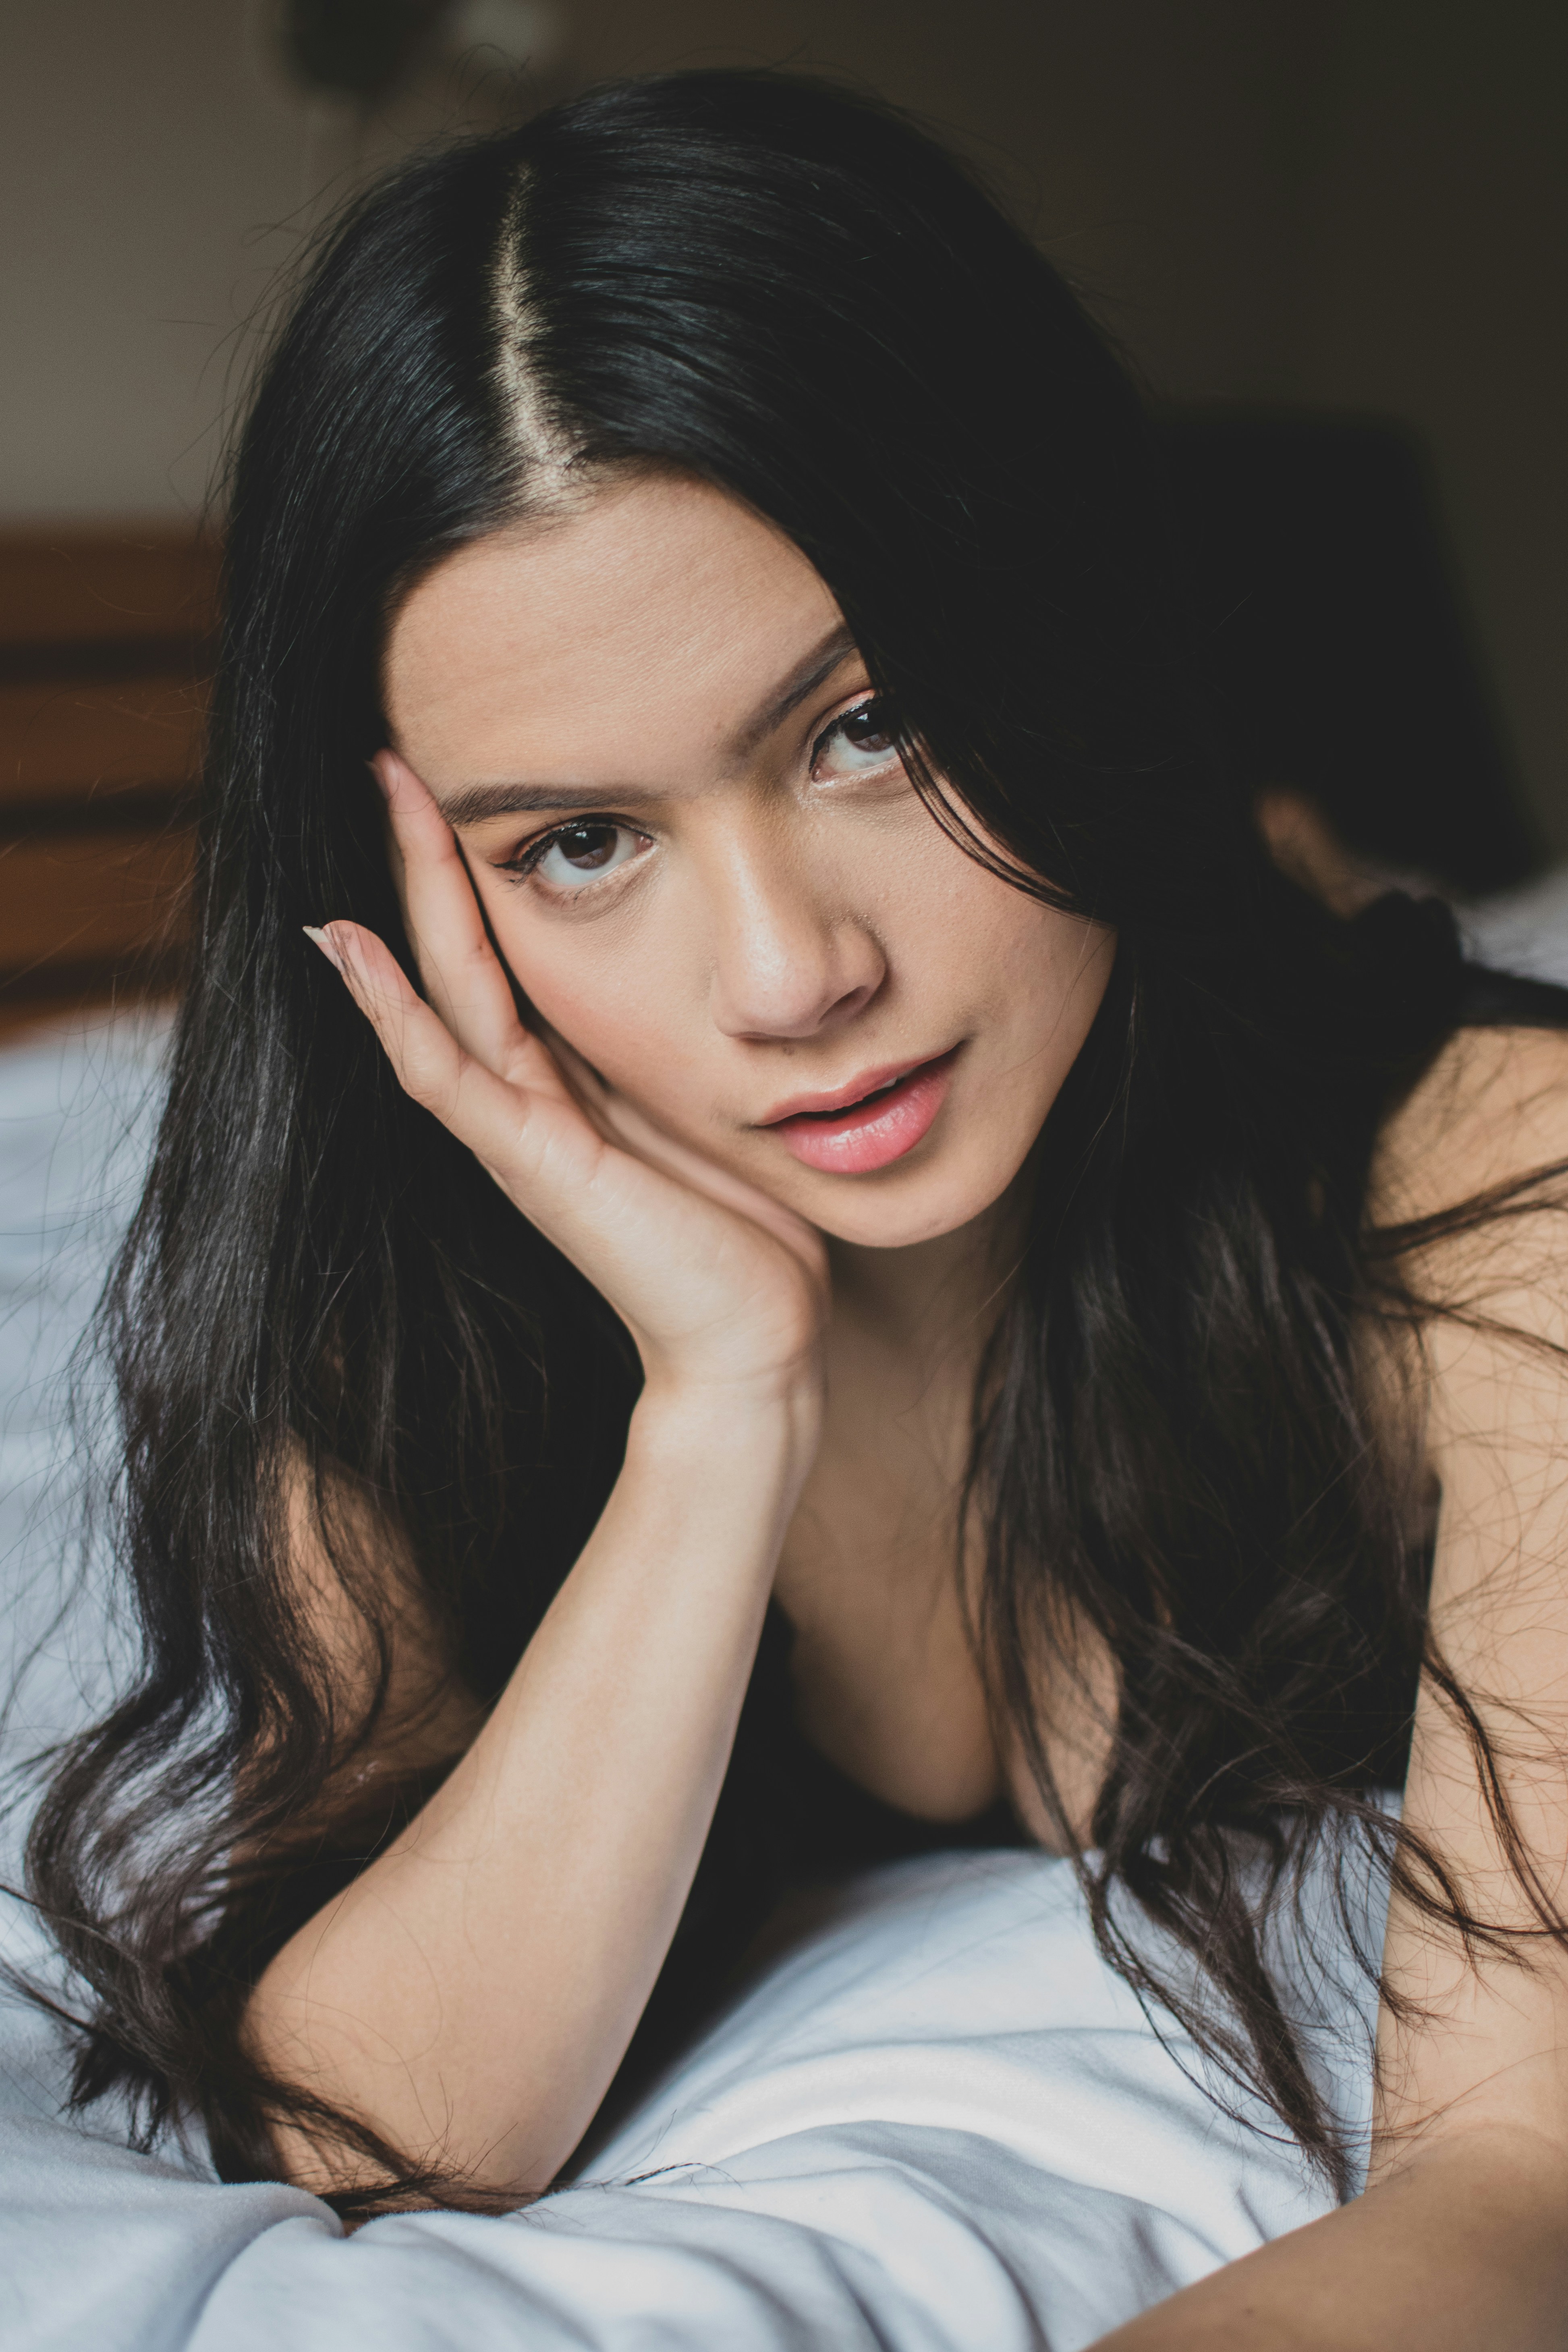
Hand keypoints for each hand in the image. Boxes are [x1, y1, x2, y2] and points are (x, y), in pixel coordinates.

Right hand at [306, 753, 828, 1422]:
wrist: (753, 1342)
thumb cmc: (745, 1233)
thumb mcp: (710, 1107)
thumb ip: (681, 1050)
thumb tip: (714, 978)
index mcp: (569, 1081)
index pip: (504, 955)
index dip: (476, 871)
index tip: (463, 782)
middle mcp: (528, 1098)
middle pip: (459, 951)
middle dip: (430, 850)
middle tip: (394, 751)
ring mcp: (517, 1130)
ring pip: (444, 987)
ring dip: (409, 888)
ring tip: (381, 791)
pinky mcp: (531, 1163)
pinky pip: (443, 1071)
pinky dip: (390, 1007)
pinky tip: (347, 943)